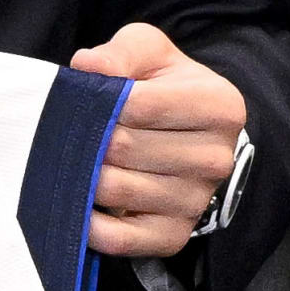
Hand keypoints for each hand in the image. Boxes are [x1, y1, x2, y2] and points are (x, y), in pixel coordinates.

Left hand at [67, 24, 247, 257]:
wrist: (184, 134)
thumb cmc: (162, 87)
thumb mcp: (148, 52)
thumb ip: (120, 52)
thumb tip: (87, 67)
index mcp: (220, 106)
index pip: (139, 104)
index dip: (100, 101)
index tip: (86, 99)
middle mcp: (217, 158)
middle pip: (124, 148)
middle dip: (88, 138)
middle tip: (70, 132)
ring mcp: (197, 201)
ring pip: (116, 189)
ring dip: (83, 176)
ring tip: (74, 160)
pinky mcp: (174, 236)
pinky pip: (119, 238)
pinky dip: (89, 222)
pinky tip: (80, 201)